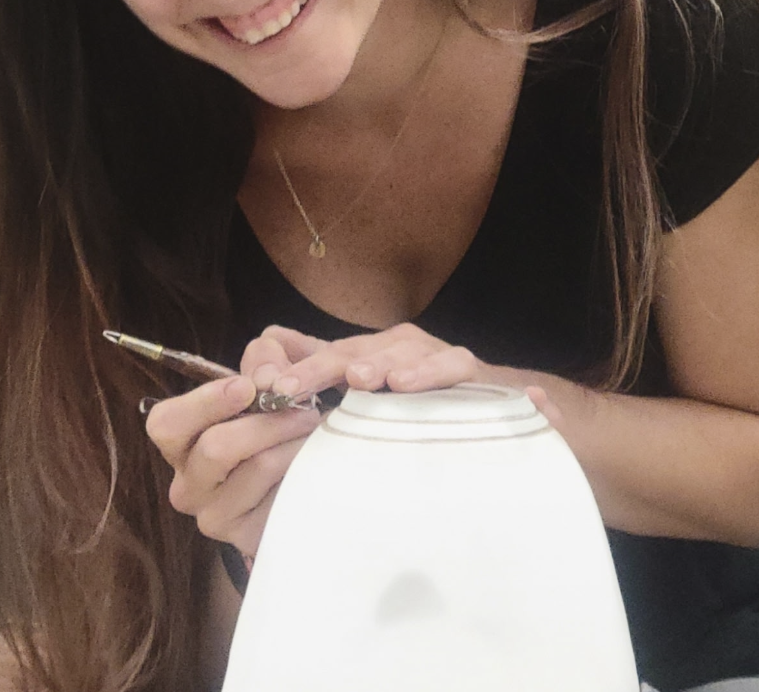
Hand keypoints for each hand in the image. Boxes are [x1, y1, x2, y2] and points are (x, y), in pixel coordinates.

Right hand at [144, 374, 319, 557]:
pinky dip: (303, 469)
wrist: (304, 478)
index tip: (247, 387)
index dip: (206, 401)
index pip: (166, 423)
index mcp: (181, 444)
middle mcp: (188, 485)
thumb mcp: (268, 383)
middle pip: (216, 448)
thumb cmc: (275, 424)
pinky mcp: (246, 538)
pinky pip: (280, 496)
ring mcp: (214, 516)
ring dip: (294, 441)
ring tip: (315, 429)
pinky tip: (312, 460)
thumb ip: (264, 361)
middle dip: (267, 420)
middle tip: (304, 406)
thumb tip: (268, 370)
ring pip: (257, 467)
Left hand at [241, 322, 484, 399]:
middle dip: (318, 368)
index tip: (264, 389)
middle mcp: (394, 348)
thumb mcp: (365, 401)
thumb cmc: (419, 408)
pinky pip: (450, 366)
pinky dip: (429, 372)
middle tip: (288, 389)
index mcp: (365, 354)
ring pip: (399, 353)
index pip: (320, 354)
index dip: (292, 367)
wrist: (494, 410)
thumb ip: (319, 386)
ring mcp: (431, 354)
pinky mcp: (468, 368)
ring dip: (375, 365)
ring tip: (354, 379)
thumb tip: (265, 379)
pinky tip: (406, 383)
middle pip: (351, 351)